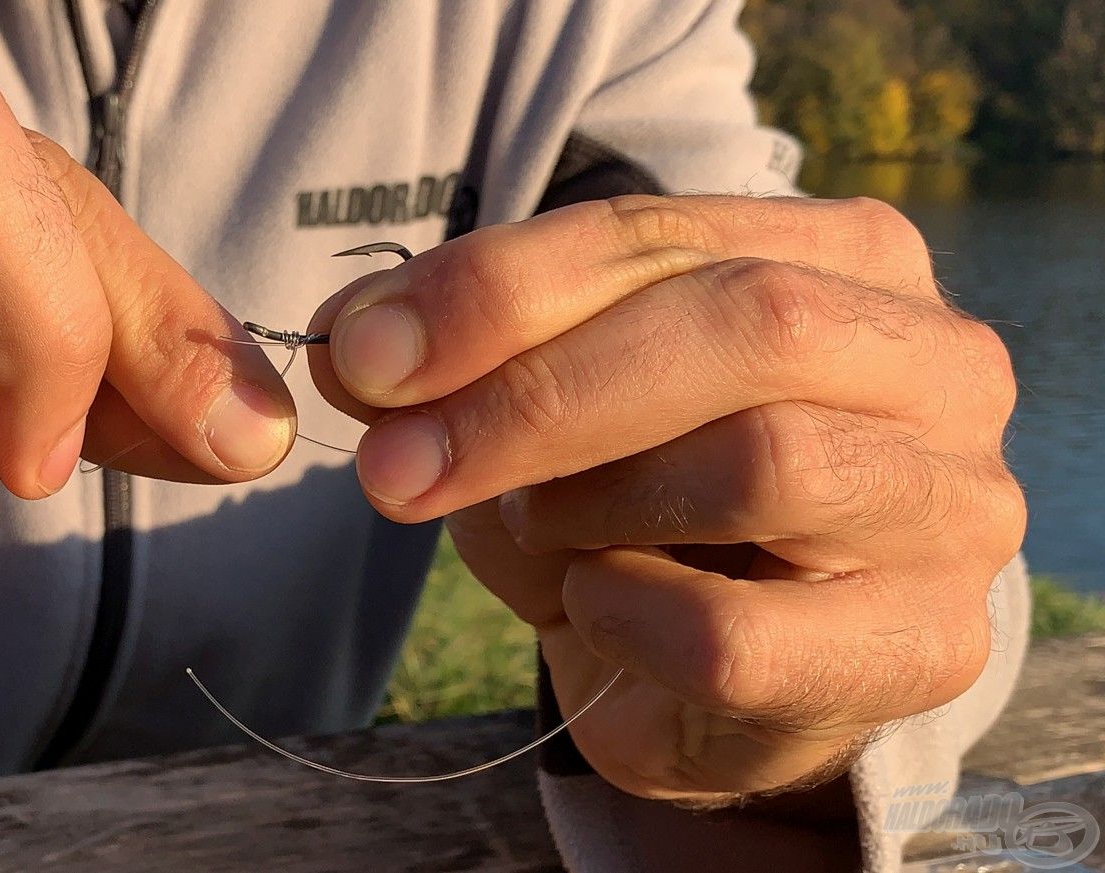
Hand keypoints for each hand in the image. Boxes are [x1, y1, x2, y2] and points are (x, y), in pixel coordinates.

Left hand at [309, 195, 1023, 804]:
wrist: (718, 676)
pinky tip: (602, 610)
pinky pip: (740, 634)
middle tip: (396, 468)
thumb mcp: (531, 413)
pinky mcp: (926, 646)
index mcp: (844, 259)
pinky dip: (627, 622)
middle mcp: (933, 362)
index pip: (662, 231)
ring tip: (538, 533)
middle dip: (536, 394)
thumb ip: (456, 365)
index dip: (499, 287)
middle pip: (746, 323)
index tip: (366, 352)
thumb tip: (360, 348)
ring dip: (592, 504)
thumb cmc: (638, 512)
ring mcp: (950, 506)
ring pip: (763, 463)